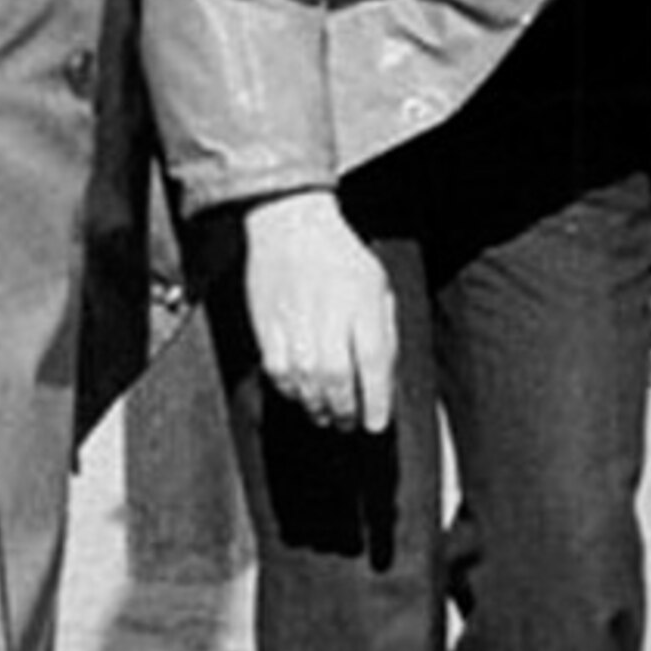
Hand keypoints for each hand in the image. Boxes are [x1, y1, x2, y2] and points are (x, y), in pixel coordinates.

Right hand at [241, 191, 396, 432]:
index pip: (373, 361)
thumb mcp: (378, 285)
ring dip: (317, 406)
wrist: (291, 225)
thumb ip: (384, 329)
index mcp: (362, 302)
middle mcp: (328, 313)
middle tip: (349, 424)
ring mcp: (293, 320)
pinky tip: (300, 394)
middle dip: (345, 409)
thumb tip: (384, 375)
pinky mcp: (266, 324)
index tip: (378, 424)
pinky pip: (276, 369)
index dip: (377, 399)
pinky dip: (289, 389)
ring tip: (327, 416)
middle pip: (337, 376)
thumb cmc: (341, 257)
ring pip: (305, 379)